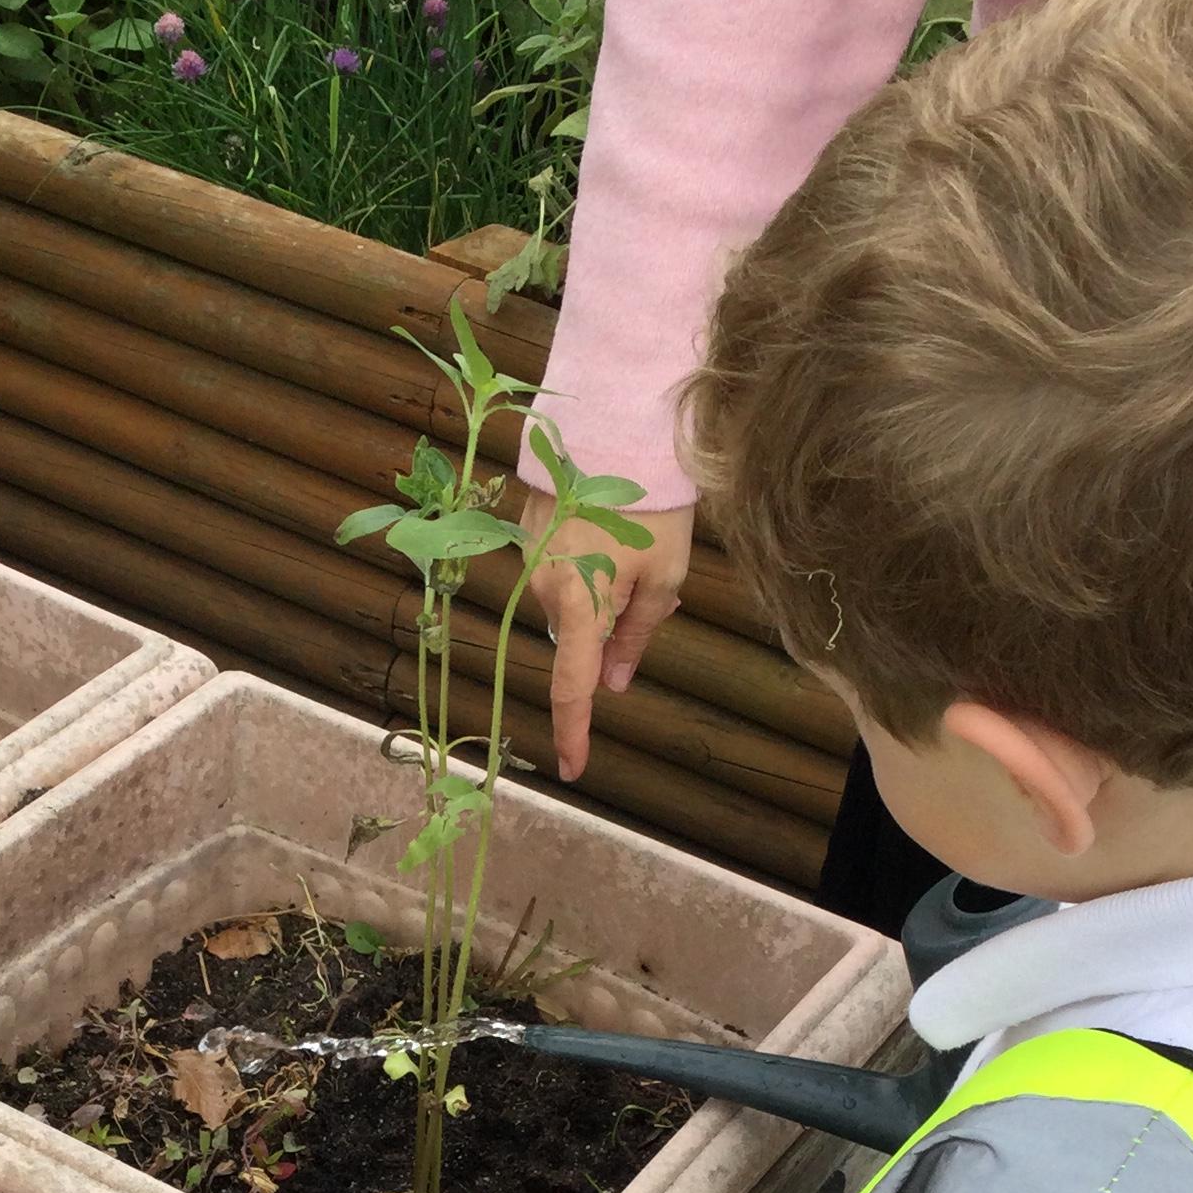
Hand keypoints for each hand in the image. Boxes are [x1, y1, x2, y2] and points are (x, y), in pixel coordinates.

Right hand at [528, 501, 693, 781]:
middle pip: (578, 637)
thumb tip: (615, 682)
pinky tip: (613, 527)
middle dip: (611, 628)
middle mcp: (543, 588)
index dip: (574, 731)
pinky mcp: (527, 530)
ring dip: (601, 592)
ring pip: (569, 602)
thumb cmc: (650, 503)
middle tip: (656, 587)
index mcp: (579, 605)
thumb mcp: (665, 576)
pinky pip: (558, 568)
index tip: (573, 769)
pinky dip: (585, 564)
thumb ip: (637, 635)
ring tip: (638, 544)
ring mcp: (529, 558)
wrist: (615, 423)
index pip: (572, 686)